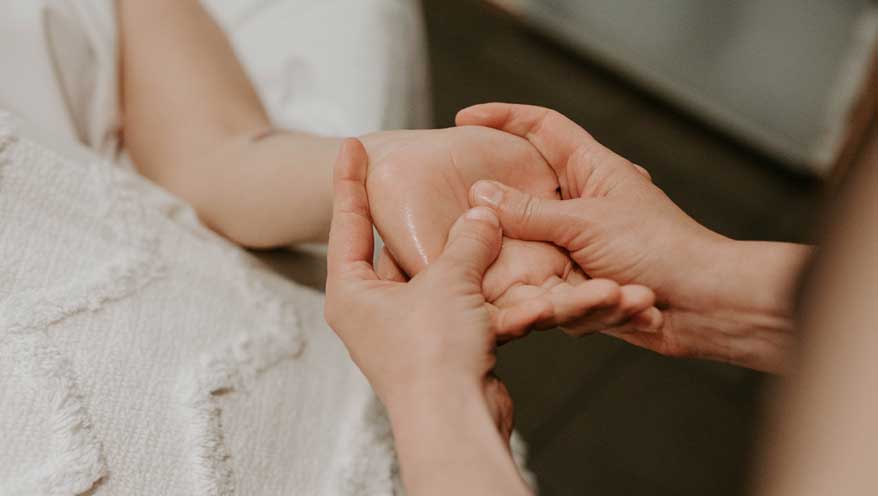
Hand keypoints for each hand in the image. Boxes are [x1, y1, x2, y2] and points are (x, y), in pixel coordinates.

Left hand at [325, 138, 550, 437]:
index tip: (350, 145)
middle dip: (425, 221)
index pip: (347, 224)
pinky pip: (468, 305)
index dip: (350, 181)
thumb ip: (466, 243)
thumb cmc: (432, 354)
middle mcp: (375, 311)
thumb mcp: (447, 283)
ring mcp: (410, 331)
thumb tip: (482, 216)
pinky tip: (508, 265)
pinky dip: (488, 289)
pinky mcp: (445, 347)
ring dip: (471, 257)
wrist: (457, 421)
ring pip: (444, 279)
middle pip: (399, 249)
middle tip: (426, 178)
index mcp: (352, 293)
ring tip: (487, 218)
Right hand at [459, 103, 805, 371]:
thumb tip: (480, 194)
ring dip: (549, 272)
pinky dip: (577, 299)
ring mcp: (585, 245)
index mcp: (592, 170)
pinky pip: (559, 289)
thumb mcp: (586, 224)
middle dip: (504, 210)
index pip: (543, 128)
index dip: (505, 118)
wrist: (706, 307)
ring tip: (570, 282)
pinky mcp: (587, 283)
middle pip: (529, 191)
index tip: (466, 119)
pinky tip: (612, 302)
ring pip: (539, 249)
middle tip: (468, 218)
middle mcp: (585, 204)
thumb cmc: (662, 251)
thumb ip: (529, 211)